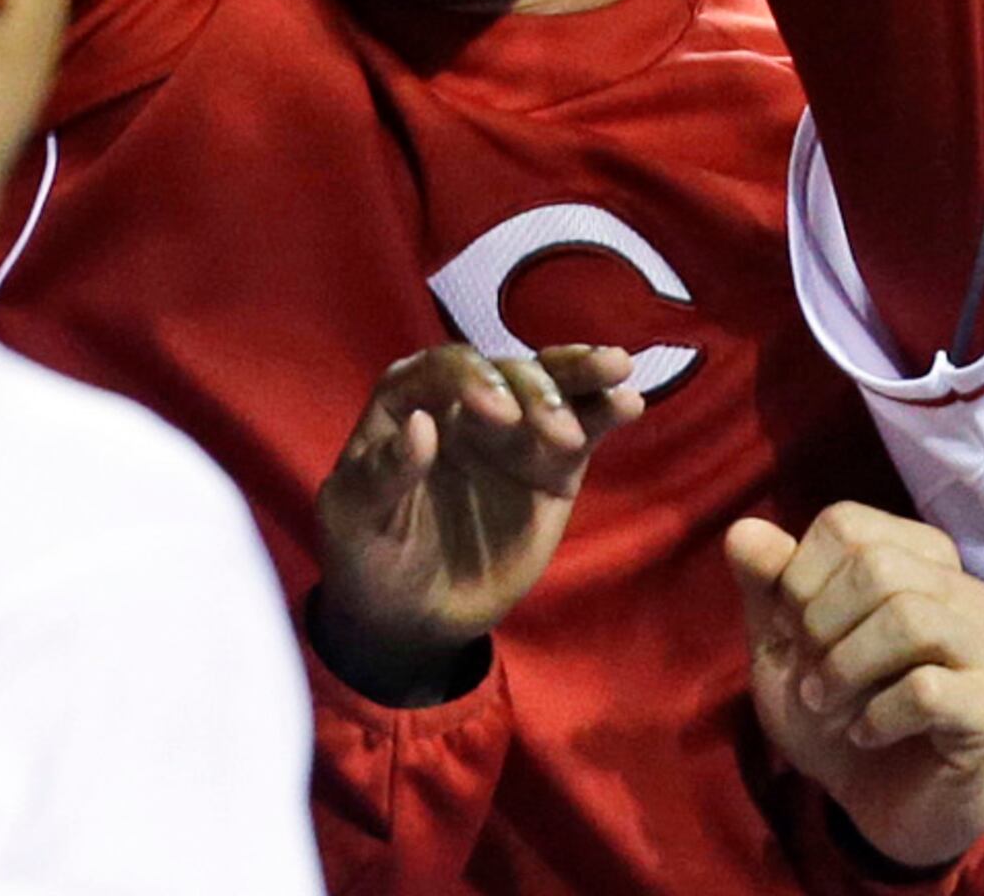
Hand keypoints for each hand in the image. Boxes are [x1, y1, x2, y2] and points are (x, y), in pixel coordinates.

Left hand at [310, 343, 641, 705]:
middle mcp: (464, 402)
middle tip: (555, 432)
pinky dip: (606, 411)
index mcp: (408, 399)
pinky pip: (583, 429)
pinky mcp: (551, 468)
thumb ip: (383, 472)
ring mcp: (512, 432)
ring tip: (616, 368)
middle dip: (535, 389)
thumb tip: (423, 425)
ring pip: (551, 386)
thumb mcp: (354, 518)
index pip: (445, 369)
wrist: (408, 616)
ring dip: (582, 373)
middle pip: (507, 371)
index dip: (474, 380)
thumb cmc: (368, 554)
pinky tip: (629, 401)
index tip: (499, 414)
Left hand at [728, 502, 983, 872]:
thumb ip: (765, 584)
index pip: (847, 525)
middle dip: (820, 625)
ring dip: (845, 669)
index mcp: (914, 556)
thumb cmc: (834, 708)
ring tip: (826, 704)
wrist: (876, 802)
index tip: (791, 631)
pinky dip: (877, 715)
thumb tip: (745, 528)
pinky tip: (864, 734)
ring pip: (910, 618)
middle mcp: (962, 589)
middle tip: (809, 677)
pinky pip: (929, 690)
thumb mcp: (782, 644)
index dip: (799, 578)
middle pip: (878, 566)